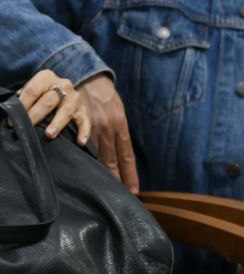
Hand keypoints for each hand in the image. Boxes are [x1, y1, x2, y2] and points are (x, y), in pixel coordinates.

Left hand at [17, 69, 90, 144]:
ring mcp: (74, 97)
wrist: (58, 87)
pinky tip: (80, 141)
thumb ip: (23, 97)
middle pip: (49, 100)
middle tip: (27, 127)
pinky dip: (83, 131)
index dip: (22, 105)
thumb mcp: (30, 88)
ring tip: (49, 134)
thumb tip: (13, 112)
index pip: (33, 91)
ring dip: (57, 123)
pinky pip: (85, 120)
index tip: (13, 120)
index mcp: (46, 78)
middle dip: (36, 115)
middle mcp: (63, 85)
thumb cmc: (38, 92)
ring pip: (67, 110)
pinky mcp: (83, 109)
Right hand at [79, 74, 139, 192]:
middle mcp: (109, 127)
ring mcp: (94, 124)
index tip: (134, 189)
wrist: (90, 78)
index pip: (127, 154)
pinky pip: (81, 138)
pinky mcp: (79, 119)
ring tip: (102, 188)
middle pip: (114, 158)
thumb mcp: (117, 113)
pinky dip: (82, 149)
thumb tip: (119, 154)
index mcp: (120, 126)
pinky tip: (81, 162)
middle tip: (121, 195)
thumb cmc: (104, 98)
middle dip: (117, 178)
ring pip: (97, 153)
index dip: (130, 173)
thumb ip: (117, 132)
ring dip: (100, 170)